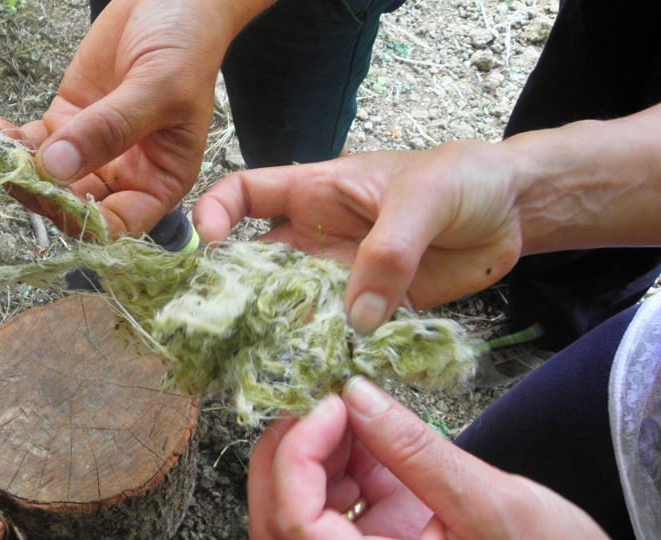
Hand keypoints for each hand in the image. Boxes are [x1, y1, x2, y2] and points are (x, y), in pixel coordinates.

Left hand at [0, 0, 267, 235]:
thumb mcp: (156, 88)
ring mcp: (93, 149)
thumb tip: (56, 169)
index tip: (51, 197)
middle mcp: (126, 173)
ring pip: (49, 177)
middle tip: (9, 169)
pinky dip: (11, 140)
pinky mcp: (68, 120)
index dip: (84, 222)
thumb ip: (109, 130)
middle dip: (41, 192)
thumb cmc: (184, 46)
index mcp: (160, 180)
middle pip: (76, 205)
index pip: (119, 223)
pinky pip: (34, 143)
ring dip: (18, 167)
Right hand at [193, 141, 523, 332]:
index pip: (247, 192)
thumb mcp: (424, 199)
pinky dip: (327, 352)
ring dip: (282, 331)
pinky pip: (339, 333)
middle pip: (259, 263)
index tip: (205, 243)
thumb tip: (355, 316)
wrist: (515, 210)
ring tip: (265, 362)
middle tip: (218, 328)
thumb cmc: (463, 179)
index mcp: (317, 191)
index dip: (216, 211)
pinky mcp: (372, 308)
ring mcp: (342, 275)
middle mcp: (318, 236)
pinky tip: (316, 374)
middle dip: (236, 291)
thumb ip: (389, 250)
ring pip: (295, 305)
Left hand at [248, 377, 607, 538]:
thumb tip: (356, 394)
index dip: (296, 456)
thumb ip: (416, 451)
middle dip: (292, 449)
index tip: (328, 403)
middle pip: (280, 516)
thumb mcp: (491, 506)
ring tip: (356, 407)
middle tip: (325, 396)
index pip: (293, 525)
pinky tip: (371, 430)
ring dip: (318, 450)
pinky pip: (334, 503)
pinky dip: (344, 460)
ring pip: (300, 505)